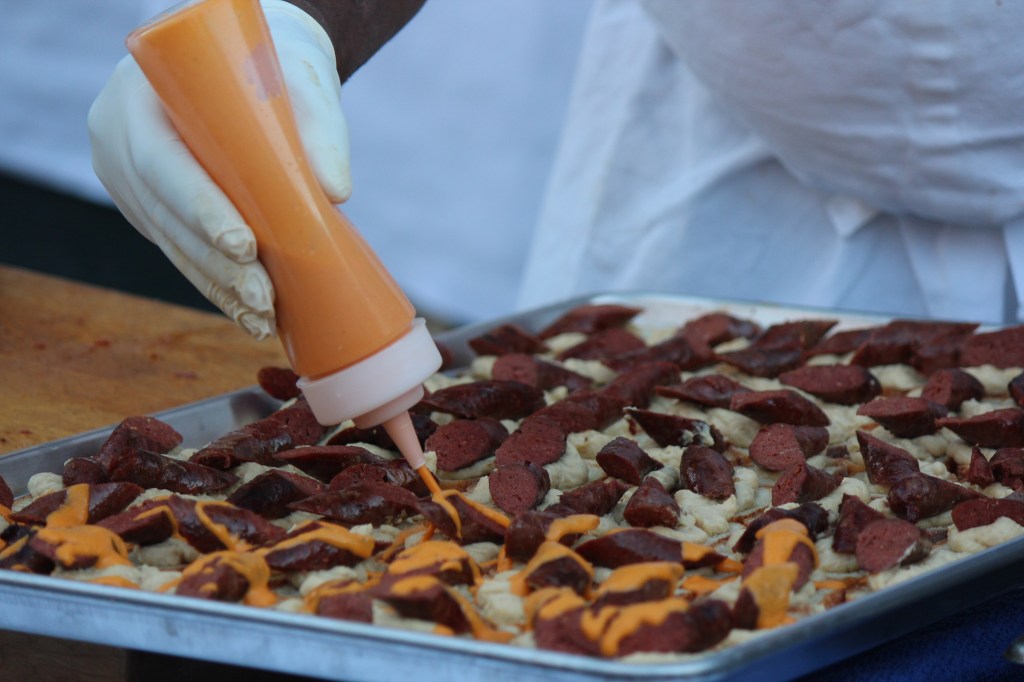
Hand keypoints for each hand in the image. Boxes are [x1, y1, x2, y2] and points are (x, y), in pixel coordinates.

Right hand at [87, 0, 349, 338]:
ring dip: (220, 288)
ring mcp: (127, 180)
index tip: (245, 246)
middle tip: (264, 299)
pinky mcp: (148, 208)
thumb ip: (318, 125)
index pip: (162, 163)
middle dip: (218, 266)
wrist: (240, 65)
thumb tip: (337, 191)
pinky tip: (247, 316)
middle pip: (166, 216)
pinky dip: (216, 285)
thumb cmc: (269, 64)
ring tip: (263, 320)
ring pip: (173, 244)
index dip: (201, 210)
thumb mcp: (295, 77)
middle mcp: (119, 142)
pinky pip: (180, 252)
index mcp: (137, 99)